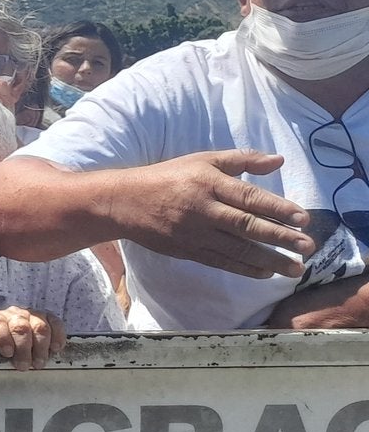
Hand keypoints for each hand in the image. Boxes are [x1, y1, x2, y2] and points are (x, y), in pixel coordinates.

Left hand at [0, 305, 64, 368]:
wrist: (14, 335)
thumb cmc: (3, 346)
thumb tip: (0, 365)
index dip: (3, 339)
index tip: (8, 353)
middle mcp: (14, 314)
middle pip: (20, 328)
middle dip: (23, 349)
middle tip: (24, 365)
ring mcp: (32, 314)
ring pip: (40, 327)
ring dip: (41, 348)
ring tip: (39, 363)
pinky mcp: (48, 317)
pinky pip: (56, 324)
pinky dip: (57, 337)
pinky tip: (55, 348)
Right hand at [109, 150, 311, 279]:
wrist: (124, 202)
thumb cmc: (168, 176)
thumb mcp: (202, 160)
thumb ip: (241, 159)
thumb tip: (278, 160)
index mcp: (208, 183)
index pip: (249, 197)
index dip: (277, 208)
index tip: (303, 218)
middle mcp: (203, 209)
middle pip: (247, 225)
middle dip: (280, 237)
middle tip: (307, 246)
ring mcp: (195, 233)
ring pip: (237, 249)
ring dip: (269, 260)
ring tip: (294, 268)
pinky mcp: (187, 250)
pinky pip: (220, 261)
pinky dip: (244, 269)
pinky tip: (265, 273)